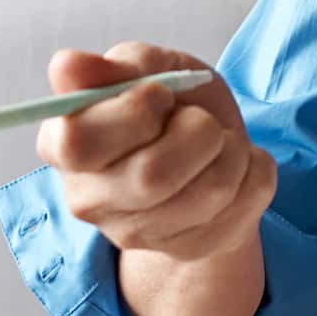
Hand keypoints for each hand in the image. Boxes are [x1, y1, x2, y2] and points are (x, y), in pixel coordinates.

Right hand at [34, 43, 275, 264]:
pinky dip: (256, 168)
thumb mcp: (148, 67)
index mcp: (60, 145)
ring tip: (219, 141)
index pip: (78, 142)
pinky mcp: (190, 249)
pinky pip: (247, 201)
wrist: (210, 150)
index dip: (132, 112)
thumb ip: (115, 67)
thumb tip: (65, 66)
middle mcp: (88, 200)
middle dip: (197, 130)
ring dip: (232, 148)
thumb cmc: (170, 104)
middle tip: (197, 119)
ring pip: (210, 190)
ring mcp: (137, 234)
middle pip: (153, 175)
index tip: (157, 95)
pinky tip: (235, 166)